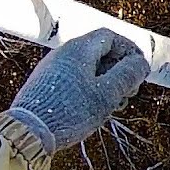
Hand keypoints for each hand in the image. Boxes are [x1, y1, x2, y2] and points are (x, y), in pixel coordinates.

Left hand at [9, 29, 150, 152]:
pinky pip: (75, 79)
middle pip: (100, 52)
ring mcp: (52, 69)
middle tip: (130, 90)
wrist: (28, 132)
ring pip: (88, 68)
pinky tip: (95, 107)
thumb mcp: (107, 94)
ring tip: (115, 103)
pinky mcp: (46, 85)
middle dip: (120, 69)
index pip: (111, 37)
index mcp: (78, 50)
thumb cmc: (69, 111)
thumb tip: (141, 63)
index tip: (140, 69)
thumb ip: (127, 75)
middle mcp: (63, 54)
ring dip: (107, 82)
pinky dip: (91, 89)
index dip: (130, 50)